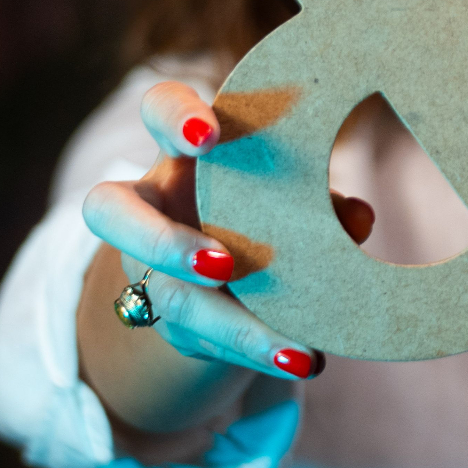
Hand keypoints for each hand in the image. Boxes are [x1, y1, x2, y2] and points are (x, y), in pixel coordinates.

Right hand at [81, 80, 374, 383]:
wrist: (222, 270)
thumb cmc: (259, 201)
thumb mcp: (289, 190)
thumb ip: (319, 198)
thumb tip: (359, 217)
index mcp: (183, 150)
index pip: (158, 108)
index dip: (174, 115)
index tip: (208, 134)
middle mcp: (150, 204)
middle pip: (109, 210)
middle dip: (160, 239)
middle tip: (222, 263)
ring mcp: (149, 267)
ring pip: (168, 295)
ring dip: (232, 323)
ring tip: (292, 347)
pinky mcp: (170, 319)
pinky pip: (202, 339)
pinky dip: (256, 350)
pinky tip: (300, 359)